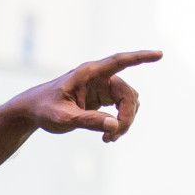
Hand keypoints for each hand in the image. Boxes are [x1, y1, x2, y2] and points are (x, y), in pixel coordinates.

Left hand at [22, 50, 161, 142]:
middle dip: (127, 117)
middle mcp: (99, 77)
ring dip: (124, 121)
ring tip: (108, 139)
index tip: (159, 55)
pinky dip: (120, 122)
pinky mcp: (103, 97)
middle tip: (113, 137)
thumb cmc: (45, 109)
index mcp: (89, 73)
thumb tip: (114, 125)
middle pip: (128, 94)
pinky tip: (109, 135)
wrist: (34, 110)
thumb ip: (87, 121)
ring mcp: (103, 87)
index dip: (140, 58)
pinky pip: (123, 108)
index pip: (119, 61)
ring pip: (129, 102)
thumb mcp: (63, 118)